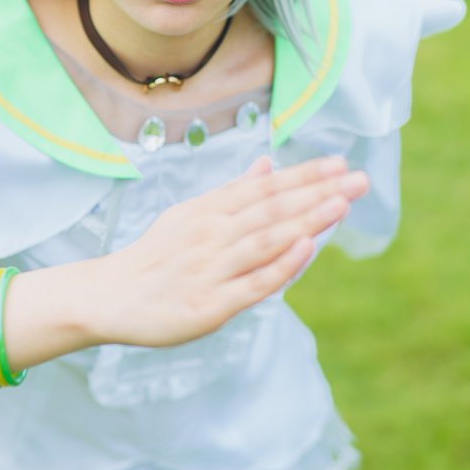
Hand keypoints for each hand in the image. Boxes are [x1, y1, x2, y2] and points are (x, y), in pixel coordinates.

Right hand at [91, 156, 368, 348]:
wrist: (111, 297)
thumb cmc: (156, 258)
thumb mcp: (189, 216)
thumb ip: (232, 195)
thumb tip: (267, 165)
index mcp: (207, 211)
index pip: (263, 188)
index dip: (303, 175)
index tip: (340, 163)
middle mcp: (211, 235)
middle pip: (270, 209)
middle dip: (317, 192)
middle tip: (358, 178)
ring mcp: (212, 269)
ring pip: (266, 240)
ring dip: (305, 220)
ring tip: (341, 203)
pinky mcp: (211, 306)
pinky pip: (253, 283)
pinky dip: (281, 265)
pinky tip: (306, 247)